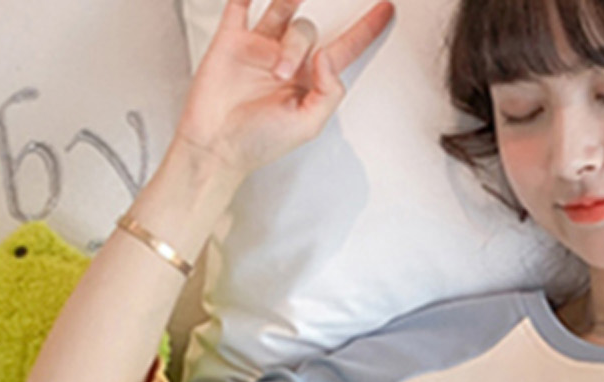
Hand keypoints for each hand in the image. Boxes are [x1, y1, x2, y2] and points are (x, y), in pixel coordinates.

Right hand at [175, 0, 394, 177]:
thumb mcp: (308, 126)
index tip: (386, 9)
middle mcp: (288, 59)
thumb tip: (327, 55)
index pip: (345, 48)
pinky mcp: (231, 39)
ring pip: (281, 10)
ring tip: (273, 47)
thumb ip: (329, 91)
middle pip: (307, 30)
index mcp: (311, 81)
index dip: (366, 29)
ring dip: (283, 8)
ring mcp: (260, 46)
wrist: (217, 145)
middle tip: (280, 73)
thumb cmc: (261, 143)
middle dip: (297, 47)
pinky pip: (240, 4)